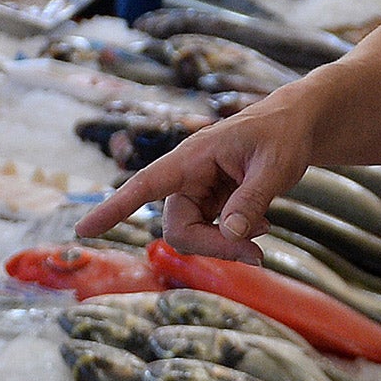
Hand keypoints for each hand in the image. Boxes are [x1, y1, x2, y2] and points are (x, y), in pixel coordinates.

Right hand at [76, 91, 315, 260]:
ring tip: (266, 231)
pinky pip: (213, 233)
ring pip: (195, 236)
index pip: (145, 184)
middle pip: (179, 229)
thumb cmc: (283, 134)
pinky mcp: (213, 204)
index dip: (114, 208)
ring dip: (227, 244)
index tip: (82, 230)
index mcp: (192, 156)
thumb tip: (231, 233)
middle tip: (257, 255)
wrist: (298, 126)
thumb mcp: (275, 165)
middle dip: (213, 246)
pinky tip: (263, 227)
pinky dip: (236, 238)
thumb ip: (252, 199)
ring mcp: (200, 192)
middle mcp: (188, 176)